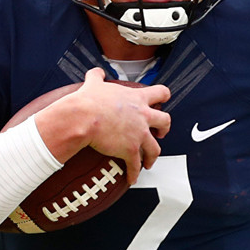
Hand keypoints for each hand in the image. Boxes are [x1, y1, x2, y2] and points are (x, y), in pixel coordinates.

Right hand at [46, 69, 171, 183]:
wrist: (83, 117)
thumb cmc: (88, 100)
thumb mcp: (94, 83)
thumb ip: (98, 77)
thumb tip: (97, 72)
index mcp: (137, 98)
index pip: (161, 93)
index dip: (164, 97)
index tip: (163, 100)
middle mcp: (143, 116)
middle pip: (166, 121)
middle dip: (164, 128)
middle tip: (160, 133)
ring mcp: (139, 134)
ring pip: (156, 148)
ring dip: (153, 155)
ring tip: (149, 161)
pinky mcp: (131, 150)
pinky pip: (136, 165)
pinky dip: (134, 173)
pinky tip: (132, 178)